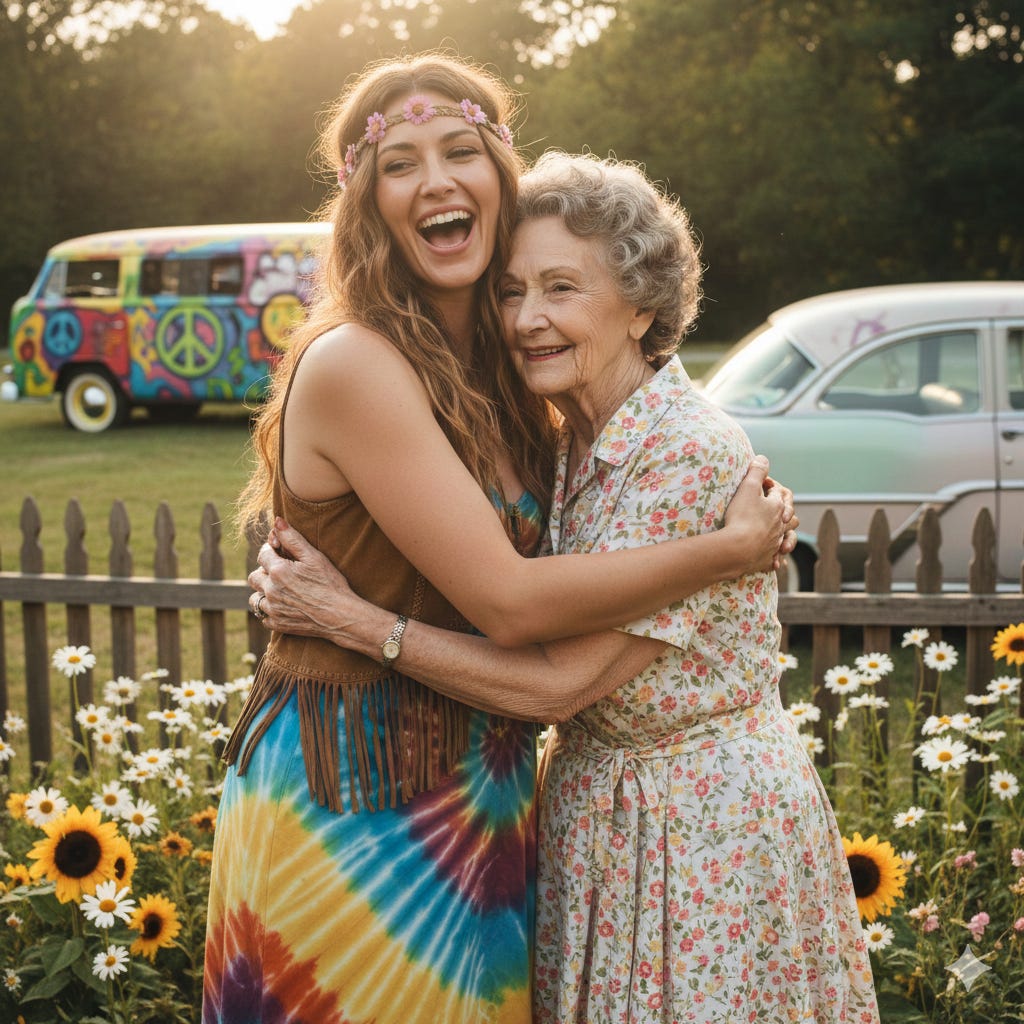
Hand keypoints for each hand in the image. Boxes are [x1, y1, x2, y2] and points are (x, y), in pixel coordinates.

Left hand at [247, 518, 364, 641]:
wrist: (340, 615)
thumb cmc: (330, 584)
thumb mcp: (314, 557)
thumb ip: (292, 538)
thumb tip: (277, 521)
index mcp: (278, 571)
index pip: (263, 554)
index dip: (272, 550)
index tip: (282, 553)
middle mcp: (271, 590)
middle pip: (254, 576)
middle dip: (265, 571)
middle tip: (283, 572)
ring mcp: (272, 609)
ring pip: (255, 597)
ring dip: (264, 592)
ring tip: (281, 590)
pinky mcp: (276, 624)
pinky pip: (263, 616)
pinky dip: (270, 610)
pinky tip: (284, 605)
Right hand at [723, 456, 798, 572]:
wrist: (739, 548)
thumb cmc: (742, 517)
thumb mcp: (747, 488)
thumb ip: (756, 471)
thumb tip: (763, 458)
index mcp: (778, 507)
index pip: (780, 493)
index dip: (770, 486)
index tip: (759, 484)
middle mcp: (781, 525)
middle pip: (791, 516)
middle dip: (785, 511)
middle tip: (774, 509)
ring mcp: (776, 543)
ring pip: (788, 537)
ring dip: (787, 535)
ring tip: (780, 534)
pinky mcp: (768, 559)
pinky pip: (777, 558)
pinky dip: (778, 558)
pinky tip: (777, 561)